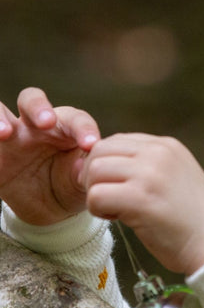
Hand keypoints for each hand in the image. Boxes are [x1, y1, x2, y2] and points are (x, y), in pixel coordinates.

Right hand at [0, 88, 99, 224]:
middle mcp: (35, 126)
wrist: (49, 207)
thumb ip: (84, 172)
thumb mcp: (81, 182)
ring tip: (4, 133)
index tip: (90, 144)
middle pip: (31, 99)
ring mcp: (11, 135)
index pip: (75, 119)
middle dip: (37, 106)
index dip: (84, 128)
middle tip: (46, 122)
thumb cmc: (71, 185)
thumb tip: (84, 168)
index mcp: (65, 128)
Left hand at [82, 133, 203, 274]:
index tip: (116, 188)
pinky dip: (99, 210)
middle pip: (100, 151)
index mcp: (167, 146)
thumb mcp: (176, 177)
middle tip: (108, 201)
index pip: (116, 141)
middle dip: (95, 177)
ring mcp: (150, 174)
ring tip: (116, 211)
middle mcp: (159, 153)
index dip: (107, 165)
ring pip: (95, 171)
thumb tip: (99, 164)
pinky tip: (119, 220)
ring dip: (97, 193)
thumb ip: (147, 165)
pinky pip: (96, 196)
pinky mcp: (141, 198)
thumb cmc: (194, 219)